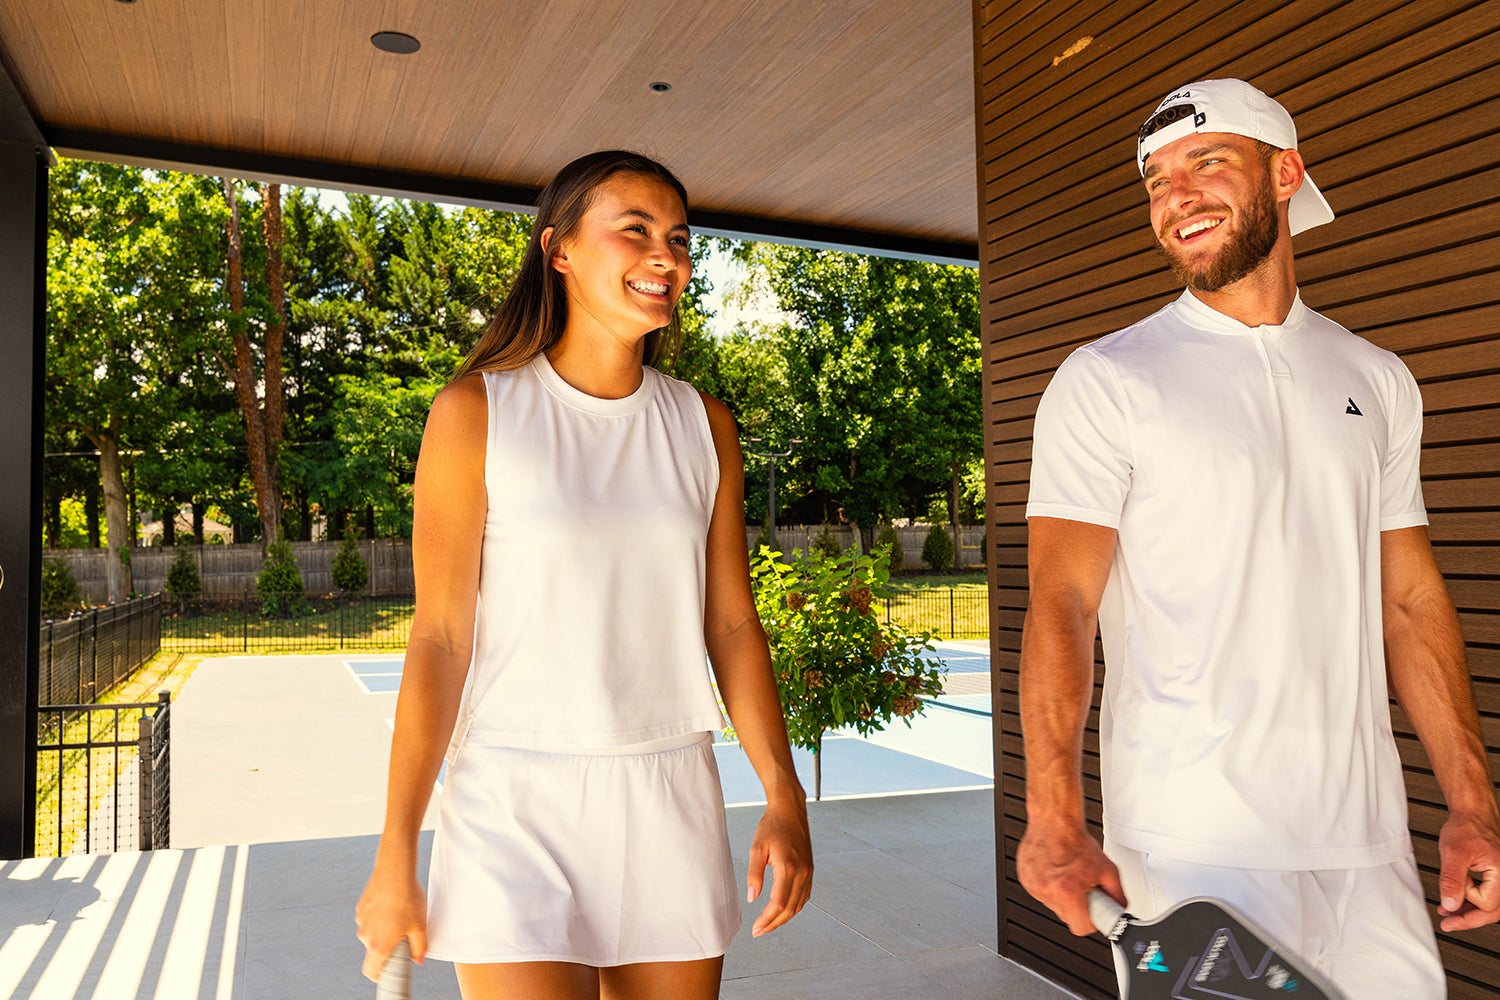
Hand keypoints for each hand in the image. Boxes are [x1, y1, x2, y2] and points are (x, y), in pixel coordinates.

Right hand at [355, 856, 428, 980]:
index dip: (379, 975)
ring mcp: (361, 921)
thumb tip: (418, 959)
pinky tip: (391, 903)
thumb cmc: (408, 899)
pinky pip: (370, 918)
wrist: (394, 871)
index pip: (371, 971)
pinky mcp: (361, 908)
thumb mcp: (420, 926)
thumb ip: (419, 947)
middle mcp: (365, 936)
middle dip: (388, 945)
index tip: (389, 972)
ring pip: (373, 932)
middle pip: (375, 950)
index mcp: (379, 945)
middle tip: (404, 933)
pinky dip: (379, 916)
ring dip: (384, 929)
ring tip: (400, 913)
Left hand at [746, 796, 812, 936]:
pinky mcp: (810, 869)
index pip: (779, 903)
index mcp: (788, 867)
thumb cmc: (772, 826)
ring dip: (784, 917)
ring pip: (799, 904)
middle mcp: (802, 872)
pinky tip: (783, 910)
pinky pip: (804, 895)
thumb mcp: (757, 848)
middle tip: (759, 931)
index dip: (767, 920)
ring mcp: (808, 871)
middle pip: (790, 908)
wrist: (790, 810)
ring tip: (768, 924)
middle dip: (774, 923)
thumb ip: (754, 875)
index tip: (756, 928)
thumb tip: (752, 898)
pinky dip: (794, 907)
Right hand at [1017, 818, 1124, 935]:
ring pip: (1052, 904)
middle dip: (1076, 905)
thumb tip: (1120, 907)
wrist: (1054, 821)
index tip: (1091, 914)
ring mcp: (1033, 885)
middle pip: (1066, 916)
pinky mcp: (1025, 878)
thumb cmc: (1075, 840)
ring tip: (1067, 875)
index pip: (1080, 928)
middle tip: (1081, 888)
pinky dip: (1048, 885)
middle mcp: (1047, 891)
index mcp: (1067, 892)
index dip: (1089, 922)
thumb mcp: (1107, 869)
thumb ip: (1117, 894)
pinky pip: (1040, 892)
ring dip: (1061, 895)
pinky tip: (1054, 870)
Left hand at [1437, 810, 1499, 931]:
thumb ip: (1452, 880)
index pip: (1487, 903)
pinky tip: (1454, 902)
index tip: (1454, 885)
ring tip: (1447, 915)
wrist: (1472, 813)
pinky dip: (1470, 901)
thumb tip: (1450, 905)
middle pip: (1492, 911)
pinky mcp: (1494, 877)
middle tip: (1448, 924)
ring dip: (1468, 911)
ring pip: (1489, 905)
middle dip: (1469, 919)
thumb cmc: (1467, 827)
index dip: (1467, 897)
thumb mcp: (1453, 853)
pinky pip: (1486, 895)